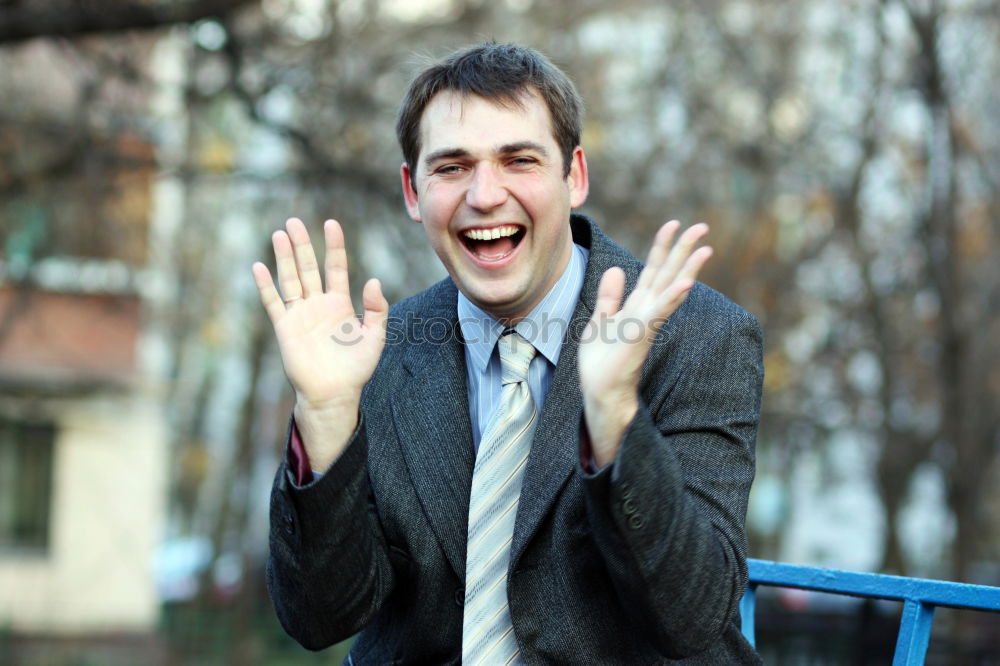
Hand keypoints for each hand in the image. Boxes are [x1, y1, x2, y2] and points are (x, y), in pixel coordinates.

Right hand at [252, 218, 387, 469]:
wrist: (333, 394)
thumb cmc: (356, 369)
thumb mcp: (375, 337)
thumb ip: (376, 309)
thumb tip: (373, 280)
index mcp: (340, 303)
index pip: (335, 267)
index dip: (334, 246)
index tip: (331, 223)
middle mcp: (318, 304)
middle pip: (309, 267)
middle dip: (303, 245)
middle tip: (294, 222)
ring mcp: (300, 314)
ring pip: (291, 279)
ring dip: (284, 258)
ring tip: (279, 234)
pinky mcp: (285, 328)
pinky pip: (274, 302)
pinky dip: (266, 285)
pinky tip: (259, 266)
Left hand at [578, 221, 711, 466]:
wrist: (599, 392)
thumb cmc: (602, 363)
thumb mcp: (600, 320)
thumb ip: (610, 297)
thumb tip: (617, 269)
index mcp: (636, 305)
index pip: (653, 269)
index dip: (662, 247)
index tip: (673, 224)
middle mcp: (646, 311)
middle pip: (667, 273)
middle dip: (684, 249)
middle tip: (702, 225)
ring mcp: (646, 322)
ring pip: (669, 289)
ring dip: (687, 268)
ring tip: (704, 247)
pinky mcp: (642, 335)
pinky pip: (659, 313)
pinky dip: (672, 298)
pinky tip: (686, 284)